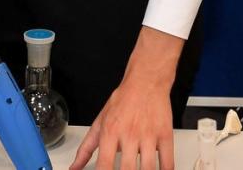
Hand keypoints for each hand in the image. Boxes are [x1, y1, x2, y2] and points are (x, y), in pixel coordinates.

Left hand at [70, 28, 181, 169]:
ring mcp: (149, 135)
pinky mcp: (165, 135)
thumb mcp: (99, 123)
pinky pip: (168, 161)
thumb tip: (74, 168)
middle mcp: (129, 134)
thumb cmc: (123, 101)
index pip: (104, 165)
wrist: (146, 81)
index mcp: (110, 132)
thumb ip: (86, 149)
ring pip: (148, 168)